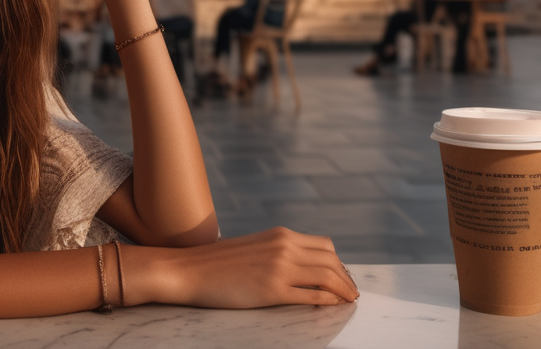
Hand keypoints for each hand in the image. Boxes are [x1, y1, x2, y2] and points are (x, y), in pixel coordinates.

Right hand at [132, 226, 358, 307]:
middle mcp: (284, 246)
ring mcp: (279, 268)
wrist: (189, 270)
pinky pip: (311, 295)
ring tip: (347, 301)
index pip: (325, 246)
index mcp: (281, 234)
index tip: (343, 277)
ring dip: (343, 290)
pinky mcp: (272, 290)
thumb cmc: (218, 263)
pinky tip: (332, 306)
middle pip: (332, 261)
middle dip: (346, 278)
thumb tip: (301, 264)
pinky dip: (327, 301)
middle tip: (351, 293)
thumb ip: (278, 250)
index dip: (339, 263)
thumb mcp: (255, 247)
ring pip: (327, 277)